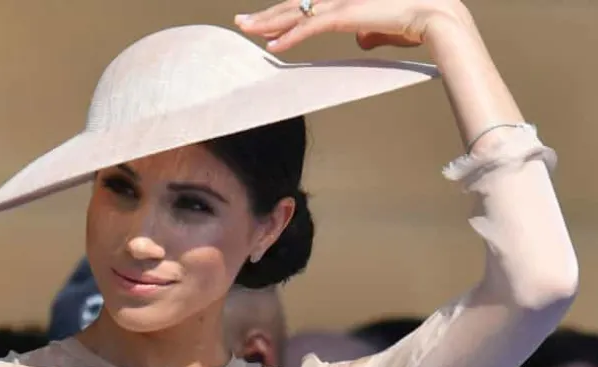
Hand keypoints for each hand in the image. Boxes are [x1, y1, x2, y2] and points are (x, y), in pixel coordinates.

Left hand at [234, 0, 471, 52]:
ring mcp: (343, 1)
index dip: (284, 14)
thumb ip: (370, 32)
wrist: (439, 18)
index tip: (265, 23)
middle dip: (266, 15)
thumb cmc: (419, 22)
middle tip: (242, 22)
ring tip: (245, 29)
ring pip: (295, 12)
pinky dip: (289, 37)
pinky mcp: (347, 14)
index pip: (308, 4)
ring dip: (267, 23)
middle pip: (295, 4)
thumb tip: (360, 42)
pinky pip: (310, 27)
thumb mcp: (387, 28)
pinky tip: (271, 47)